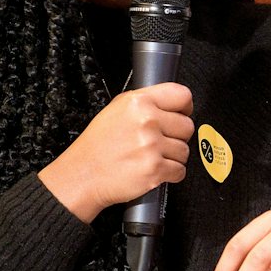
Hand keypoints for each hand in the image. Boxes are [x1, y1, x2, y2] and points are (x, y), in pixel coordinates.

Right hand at [38, 83, 194, 222]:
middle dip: (176, 136)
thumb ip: (145, 102)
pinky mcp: (155, 169)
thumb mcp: (116, 109)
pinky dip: (170, 174)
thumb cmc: (98, 145)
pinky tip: (153, 169)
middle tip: (159, 141)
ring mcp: (151, 146)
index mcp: (138, 102)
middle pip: (187, 126)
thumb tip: (171, 102)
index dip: (184, 107)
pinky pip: (180, 170)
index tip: (181, 114)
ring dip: (172, 157)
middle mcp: (146, 121)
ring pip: (185, 150)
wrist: (83, 175)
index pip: (182, 95)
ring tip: (151, 156)